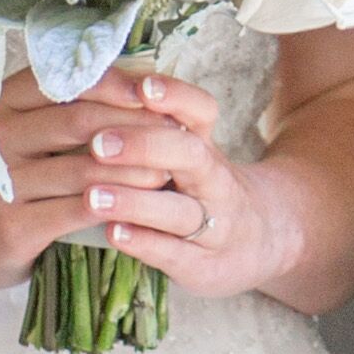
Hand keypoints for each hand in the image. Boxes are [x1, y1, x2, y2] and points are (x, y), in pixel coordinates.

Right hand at [0, 67, 163, 278]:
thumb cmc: (14, 178)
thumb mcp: (29, 132)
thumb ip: (72, 107)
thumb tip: (145, 83)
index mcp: (7, 102)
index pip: (67, 80)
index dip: (117, 83)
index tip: (156, 92)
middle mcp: (0, 136)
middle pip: (79, 120)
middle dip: (135, 126)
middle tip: (177, 136)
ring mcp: (3, 182)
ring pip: (83, 169)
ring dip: (134, 170)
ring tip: (169, 172)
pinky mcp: (14, 225)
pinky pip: (76, 212)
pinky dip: (116, 207)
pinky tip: (142, 208)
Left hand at [76, 71, 299, 304]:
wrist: (262, 240)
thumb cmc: (201, 189)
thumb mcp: (187, 153)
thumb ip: (148, 127)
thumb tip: (90, 89)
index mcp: (206, 146)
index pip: (201, 111)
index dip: (175, 96)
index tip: (142, 86)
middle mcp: (215, 181)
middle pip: (190, 155)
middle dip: (145, 146)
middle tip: (98, 143)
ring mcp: (214, 226)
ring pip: (180, 211)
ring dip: (135, 202)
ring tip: (93, 195)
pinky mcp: (204, 266)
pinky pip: (174, 254)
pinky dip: (144, 243)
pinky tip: (114, 233)